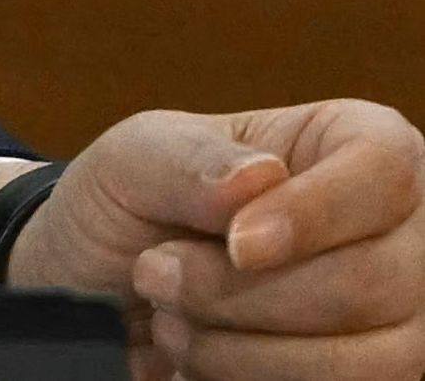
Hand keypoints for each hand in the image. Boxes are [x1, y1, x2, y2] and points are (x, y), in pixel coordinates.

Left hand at [9, 102, 424, 378]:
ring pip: (376, 359)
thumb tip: (262, 176)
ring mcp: (405, 314)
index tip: (237, 244)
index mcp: (357, 143)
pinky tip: (204, 361)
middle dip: (246, 294)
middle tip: (157, 277)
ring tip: (172, 325)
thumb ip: (190, 158)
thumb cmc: (135, 207)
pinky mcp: (383, 373)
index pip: (383, 171)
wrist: (106, 292)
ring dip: (253, 354)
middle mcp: (402, 228)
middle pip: (372, 281)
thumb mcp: (135, 157)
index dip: (313, 214)